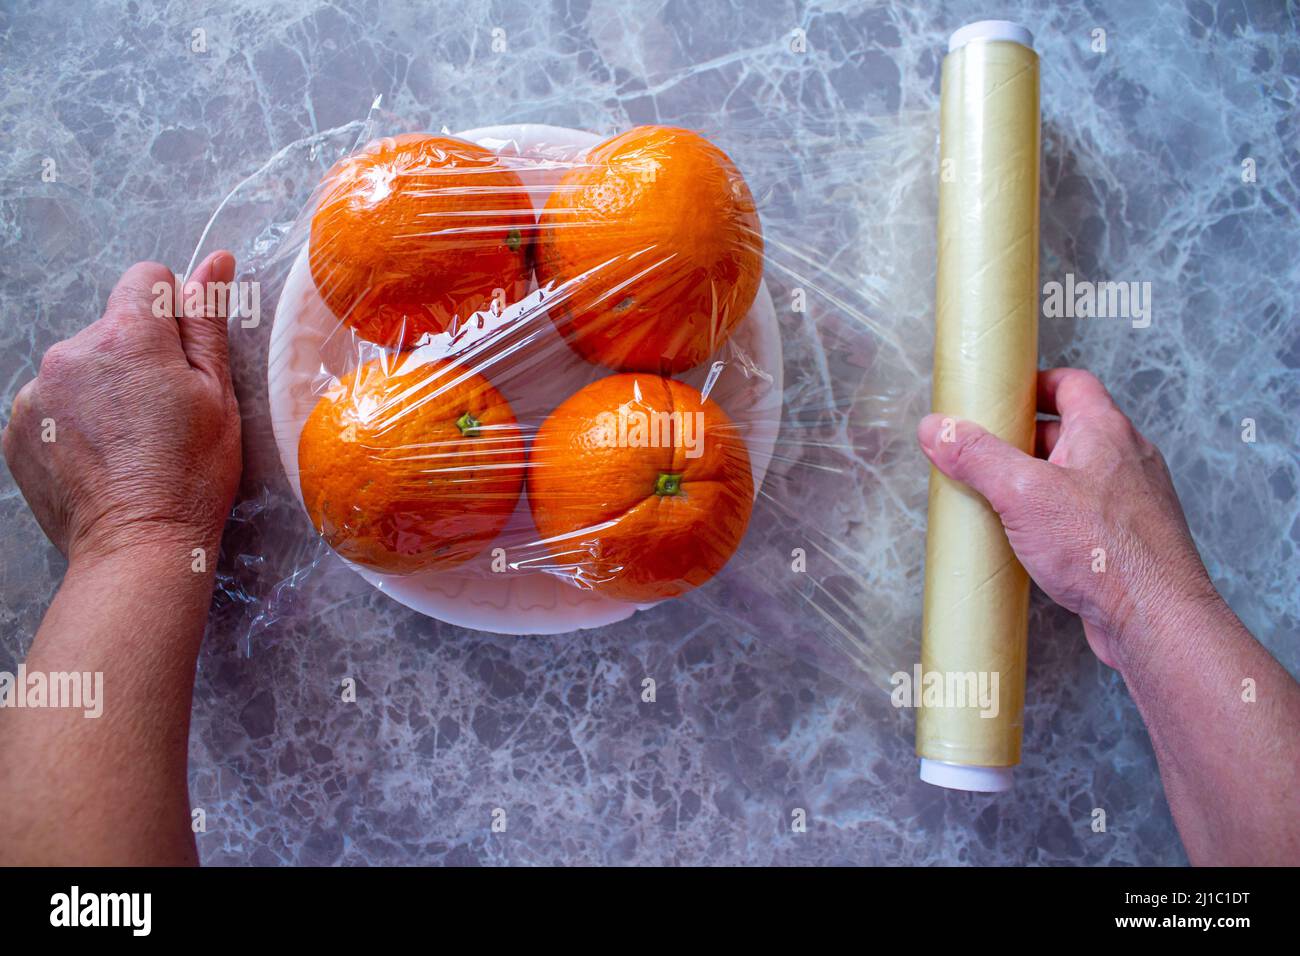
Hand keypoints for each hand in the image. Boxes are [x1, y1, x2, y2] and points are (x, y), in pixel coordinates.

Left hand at [3, 253, 241, 566]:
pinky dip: (73, 421)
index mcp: (126, 336)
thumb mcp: (218, 395)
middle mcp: (69, 352)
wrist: (137, 547)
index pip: (146, 278)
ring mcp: (35, 393)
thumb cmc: (190, 477)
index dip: (173, 314)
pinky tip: (101, 457)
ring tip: (130, 442)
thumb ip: (207, 322)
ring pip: (80, 367)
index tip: (184, 360)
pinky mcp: (16, 428)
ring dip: (103, 390)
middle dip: (136, 356)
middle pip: (111, 327)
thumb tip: (214, 263)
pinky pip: (51, 403)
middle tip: (163, 413)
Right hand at [917, 367, 1217, 668]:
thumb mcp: (1022, 493)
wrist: (1155, 620)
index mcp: (1106, 432)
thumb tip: (937, 429)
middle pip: (1068, 431)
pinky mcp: (1127, 540)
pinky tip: (1028, 541)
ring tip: (997, 498)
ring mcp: (1131, 501)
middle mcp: (1126, 460)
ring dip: (1036, 482)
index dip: (1035, 384)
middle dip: (1022, 440)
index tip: (1001, 396)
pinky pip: (1083, 514)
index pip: (1072, 385)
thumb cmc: (1105, 551)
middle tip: (984, 452)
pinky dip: (1053, 518)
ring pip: (1076, 476)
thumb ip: (977, 456)